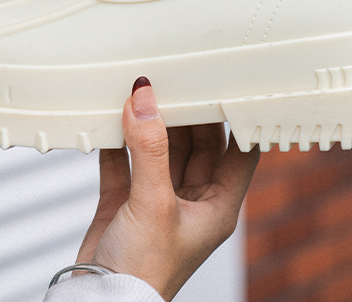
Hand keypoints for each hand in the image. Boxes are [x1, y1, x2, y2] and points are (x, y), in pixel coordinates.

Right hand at [78, 80, 258, 300]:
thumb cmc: (145, 273)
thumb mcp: (153, 204)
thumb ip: (149, 149)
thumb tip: (145, 100)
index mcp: (216, 206)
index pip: (240, 151)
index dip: (238, 118)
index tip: (228, 84)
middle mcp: (191, 200)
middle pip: (197, 142)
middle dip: (186, 112)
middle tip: (174, 79)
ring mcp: (157, 199)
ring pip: (159, 147)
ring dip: (149, 123)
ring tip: (140, 91)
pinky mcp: (125, 200)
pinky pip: (126, 159)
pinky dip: (118, 138)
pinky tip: (112, 116)